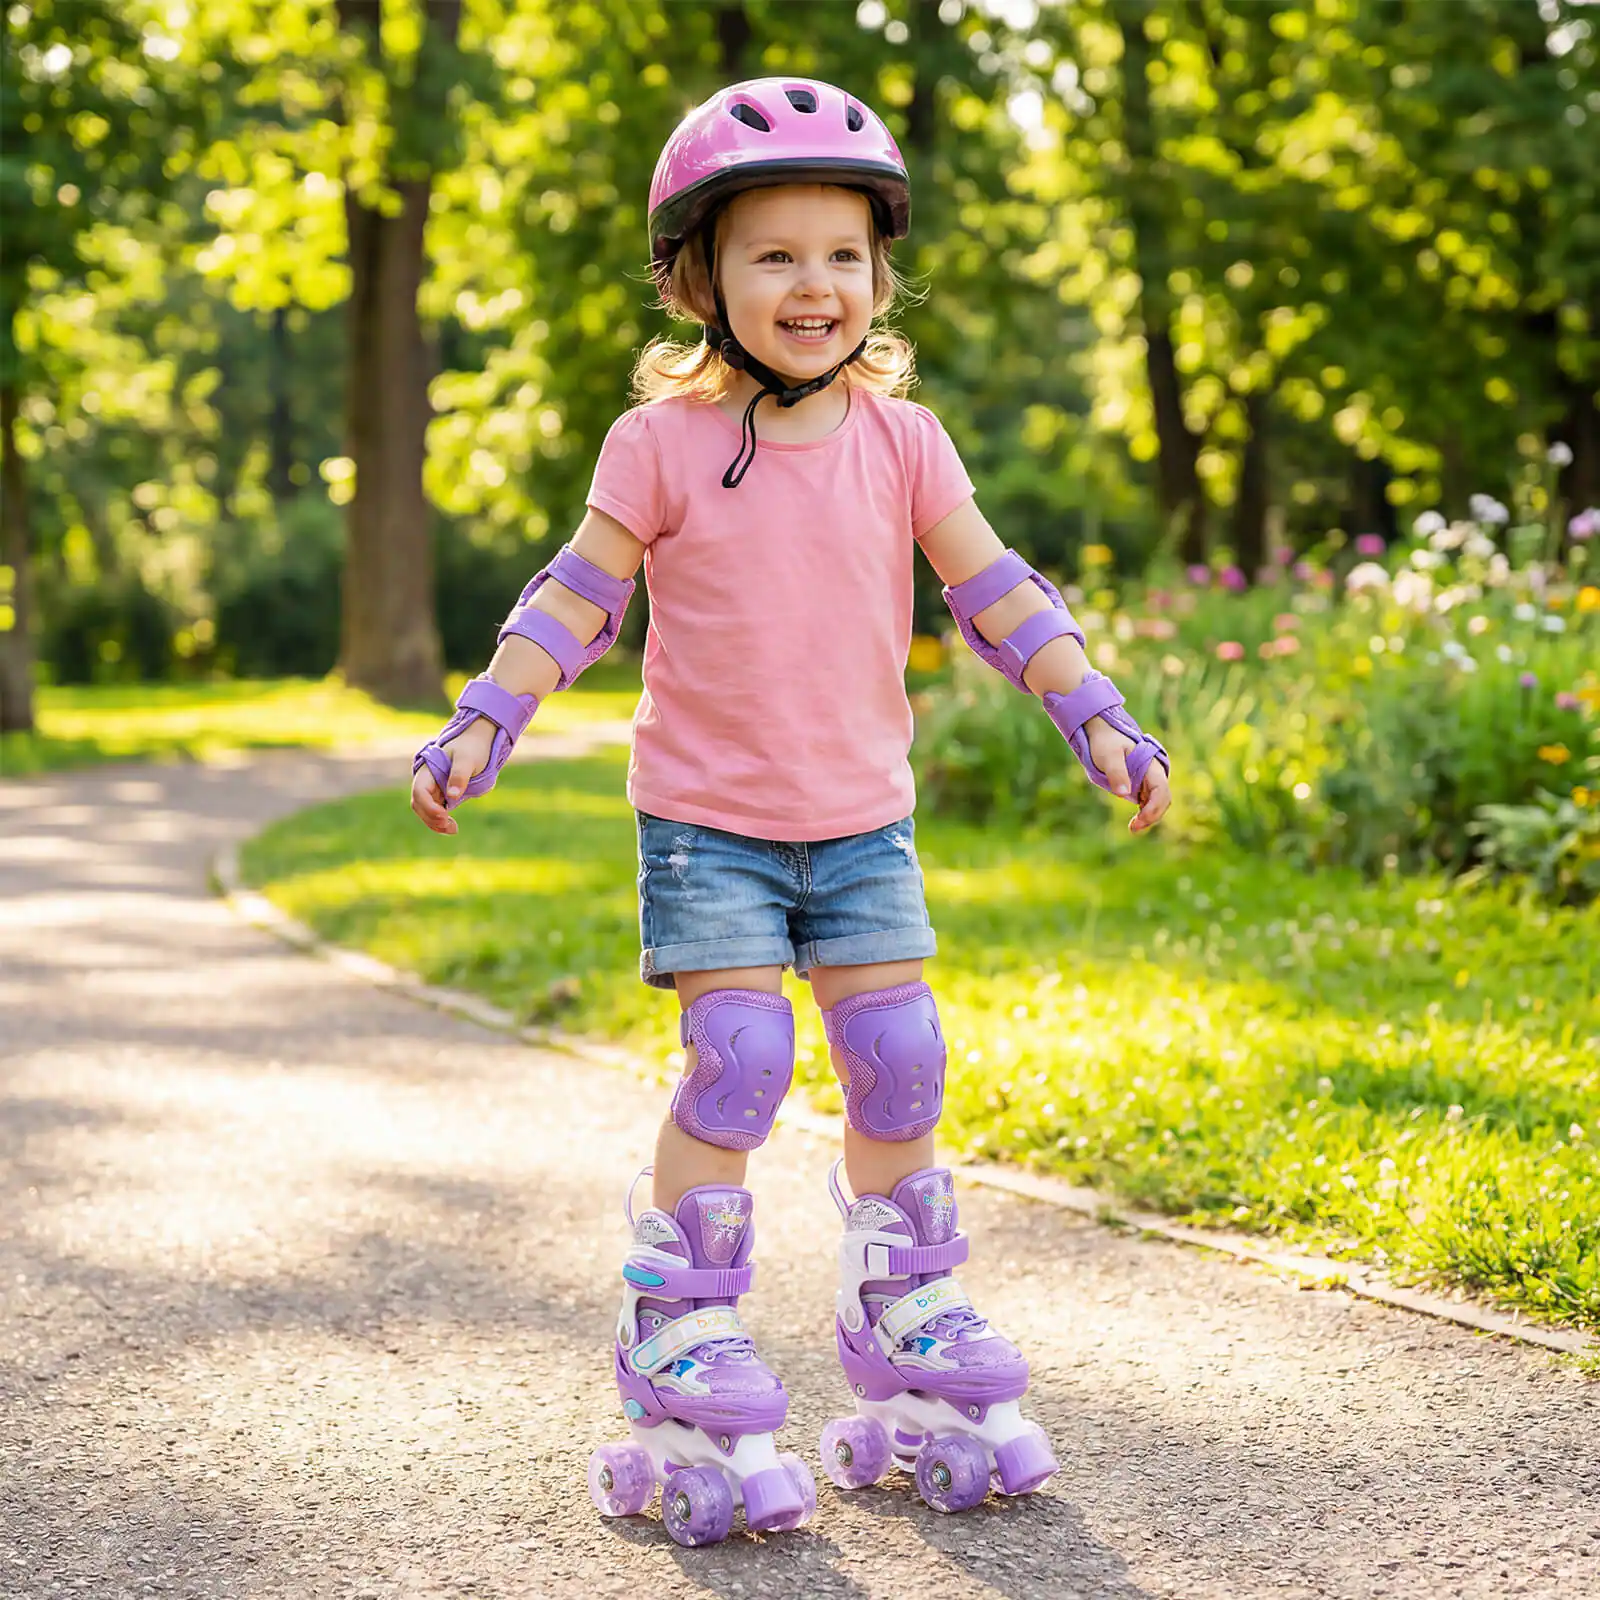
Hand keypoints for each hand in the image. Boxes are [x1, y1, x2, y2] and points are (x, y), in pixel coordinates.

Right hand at [410, 718, 495, 835]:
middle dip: (431, 818)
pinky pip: (435, 810)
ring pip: (425, 810)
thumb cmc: (472, 747)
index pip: (419, 791)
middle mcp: (427, 780)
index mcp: (428, 770)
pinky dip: (440, 820)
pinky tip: (451, 827)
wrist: (477, 741)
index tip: (444, 815)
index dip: (428, 806)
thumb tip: (452, 796)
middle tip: (451, 827)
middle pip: (419, 804)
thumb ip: (460, 775)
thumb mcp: (467, 759)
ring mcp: (433, 788)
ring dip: (435, 823)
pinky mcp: (442, 794)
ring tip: (453, 829)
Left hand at [1085, 714, 1171, 834]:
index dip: (1154, 807)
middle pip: (1163, 799)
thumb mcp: (1108, 755)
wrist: (1103, 734)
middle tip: (1133, 828)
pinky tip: (1134, 822)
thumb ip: (1116, 772)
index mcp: (1151, 765)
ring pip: (1157, 803)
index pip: (1161, 790)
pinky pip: (1148, 803)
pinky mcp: (1141, 786)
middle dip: (1152, 816)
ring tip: (1133, 828)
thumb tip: (1123, 794)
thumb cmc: (1106, 742)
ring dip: (1149, 817)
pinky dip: (1144, 813)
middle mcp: (1154, 773)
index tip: (1141, 819)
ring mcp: (1149, 781)